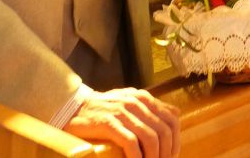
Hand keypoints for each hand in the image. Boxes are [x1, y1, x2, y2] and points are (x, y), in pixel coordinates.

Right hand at [64, 88, 178, 157]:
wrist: (73, 108)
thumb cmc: (103, 108)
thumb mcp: (130, 101)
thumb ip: (152, 107)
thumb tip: (176, 113)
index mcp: (143, 98)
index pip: (172, 120)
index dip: (176, 141)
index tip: (171, 156)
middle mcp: (135, 103)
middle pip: (163, 131)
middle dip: (166, 153)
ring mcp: (122, 112)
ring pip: (150, 138)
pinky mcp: (108, 123)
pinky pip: (130, 143)